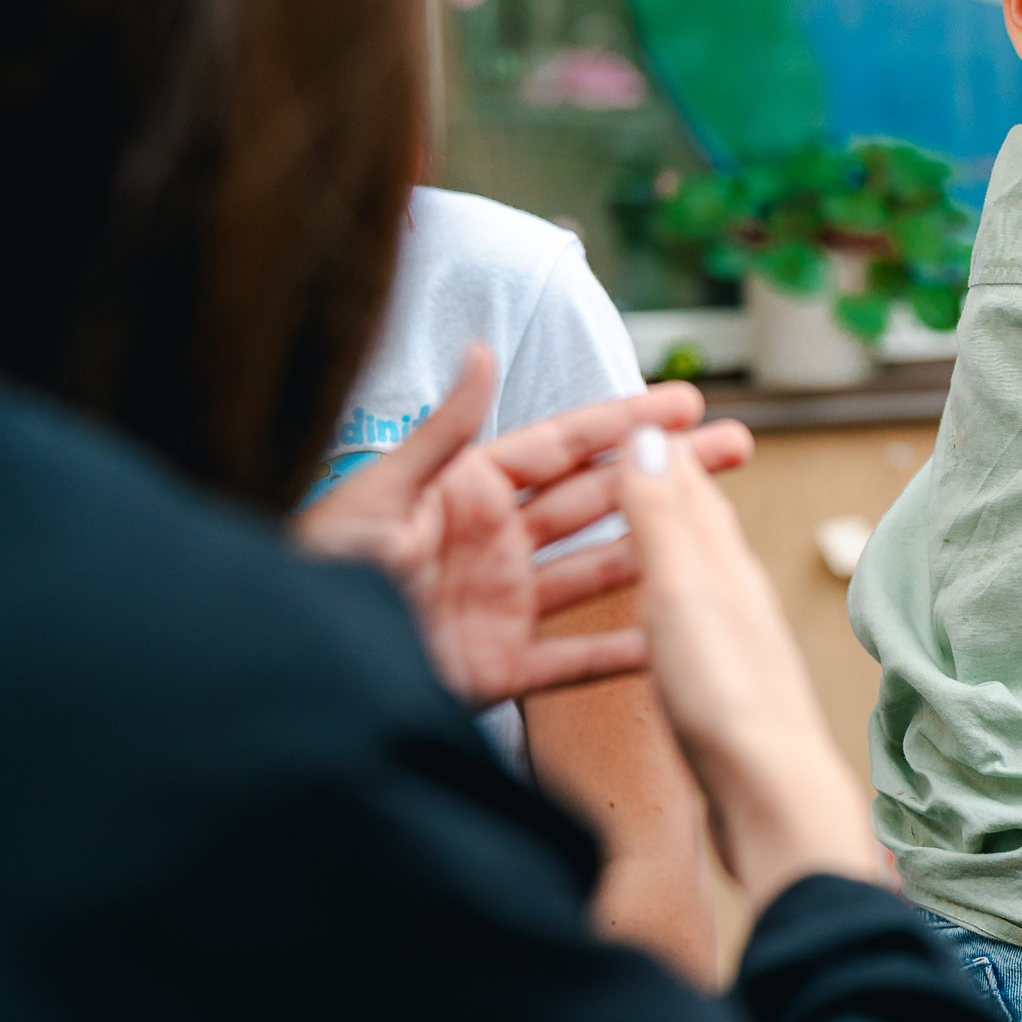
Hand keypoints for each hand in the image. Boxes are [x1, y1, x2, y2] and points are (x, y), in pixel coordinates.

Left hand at [294, 345, 756, 706]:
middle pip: (599, 499)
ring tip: (722, 525)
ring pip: (600, 570)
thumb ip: (443, 432)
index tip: (686, 403)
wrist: (287, 668)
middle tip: (734, 447)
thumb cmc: (312, 574)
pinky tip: (672, 636)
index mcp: (464, 492)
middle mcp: (492, 543)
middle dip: (666, 472)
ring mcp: (500, 605)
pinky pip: (570, 660)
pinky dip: (622, 652)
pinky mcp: (494, 669)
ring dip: (660, 547)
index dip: (627, 422)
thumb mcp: (376, 495)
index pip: (563, 447)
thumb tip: (483, 351)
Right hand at [618, 425, 881, 904]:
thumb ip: (665, 520)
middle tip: (648, 446)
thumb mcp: (683, 594)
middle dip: (672, 483)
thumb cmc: (727, 700)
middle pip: (699, 526)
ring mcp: (733, 648)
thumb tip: (654, 437)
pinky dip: (666, 604)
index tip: (641, 409)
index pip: (690, 489)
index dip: (662, 448)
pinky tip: (663, 624)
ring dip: (669, 540)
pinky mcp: (723, 695)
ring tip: (648, 521)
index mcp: (724, 567)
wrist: (771, 802)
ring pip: (695, 576)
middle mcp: (736, 599)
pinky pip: (687, 629)